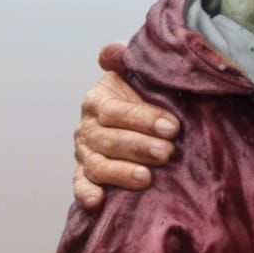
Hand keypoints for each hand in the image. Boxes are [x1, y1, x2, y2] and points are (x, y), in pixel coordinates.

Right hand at [73, 43, 179, 209]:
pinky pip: (81, 184)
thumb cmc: (145, 93)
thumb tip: (113, 50)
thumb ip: (127, 59)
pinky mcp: (86, 173)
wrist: (138, 113)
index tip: (173, 127)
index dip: (143, 119)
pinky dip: (86, 194)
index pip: (117, 110)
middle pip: (109, 139)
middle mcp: (87, 126)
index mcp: (98, 99)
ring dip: (121, 172)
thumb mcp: (139, 73)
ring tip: (147, 178)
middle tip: (167, 152)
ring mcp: (85, 152)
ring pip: (97, 165)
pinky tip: (97, 202)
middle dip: (139, 147)